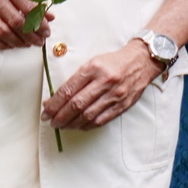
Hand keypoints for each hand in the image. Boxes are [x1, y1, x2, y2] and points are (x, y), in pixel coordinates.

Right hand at [0, 0, 49, 48]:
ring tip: (27, 44)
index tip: (46, 31)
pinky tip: (11, 45)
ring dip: (18, 42)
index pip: (28, 7)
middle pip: (16, 22)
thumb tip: (49, 17)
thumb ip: (33, 0)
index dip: (40, 22)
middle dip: (31, 35)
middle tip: (39, 41)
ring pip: (3, 32)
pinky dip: (2, 45)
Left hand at [43, 42, 162, 130]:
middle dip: (60, 116)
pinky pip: (101, 120)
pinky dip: (87, 125)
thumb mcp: (92, 64)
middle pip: (76, 105)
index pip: (68, 90)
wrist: (142, 61)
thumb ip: (75, 80)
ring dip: (71, 124)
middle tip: (51, 122)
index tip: (45, 111)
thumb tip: (55, 99)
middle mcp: (105, 82)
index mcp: (93, 69)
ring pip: (88, 115)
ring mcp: (116, 94)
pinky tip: (78, 126)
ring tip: (62, 125)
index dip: (53, 104)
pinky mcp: (123, 104)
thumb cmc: (113, 63)